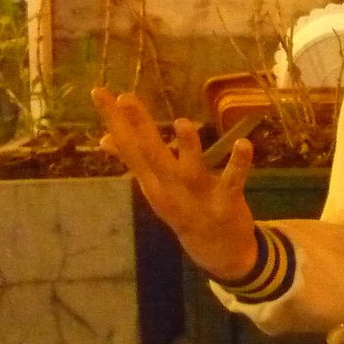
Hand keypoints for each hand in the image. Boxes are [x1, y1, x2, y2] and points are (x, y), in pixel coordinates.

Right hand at [91, 87, 258, 280]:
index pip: (128, 147)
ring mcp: (198, 195)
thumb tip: (104, 138)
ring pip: (191, 169)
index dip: (113, 120)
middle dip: (138, 126)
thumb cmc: (183, 209)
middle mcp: (170, 188)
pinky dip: (238, 164)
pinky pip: (233, 180)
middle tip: (125, 97)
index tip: (99, 91)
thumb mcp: (154, 188)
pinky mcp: (226, 201)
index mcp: (152, 182)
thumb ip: (132, 161)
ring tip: (182, 122)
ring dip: (188, 146)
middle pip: (151, 155)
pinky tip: (244, 144)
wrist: (216, 251)